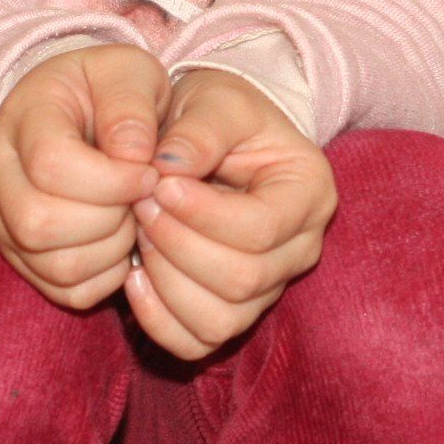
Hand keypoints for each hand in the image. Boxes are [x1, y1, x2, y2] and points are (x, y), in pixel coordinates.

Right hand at [0, 43, 164, 309]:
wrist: (90, 110)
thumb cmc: (113, 89)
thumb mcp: (130, 73)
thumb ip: (131, 106)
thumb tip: (132, 156)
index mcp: (20, 120)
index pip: (50, 166)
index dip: (112, 179)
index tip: (150, 172)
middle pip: (39, 224)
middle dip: (110, 218)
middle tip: (142, 198)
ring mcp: (1, 220)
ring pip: (53, 265)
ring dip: (112, 249)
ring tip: (134, 215)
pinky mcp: (20, 256)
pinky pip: (65, 290)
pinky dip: (107, 274)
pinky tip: (122, 238)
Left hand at [122, 68, 338, 359]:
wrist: (215, 138)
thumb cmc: (219, 116)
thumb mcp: (215, 102)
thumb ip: (200, 129)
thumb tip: (169, 167)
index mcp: (310, 192)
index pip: (262, 229)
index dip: (204, 215)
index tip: (156, 183)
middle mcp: (302, 247)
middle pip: (243, 279)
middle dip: (179, 245)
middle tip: (140, 205)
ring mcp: (271, 286)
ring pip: (222, 320)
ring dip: (166, 282)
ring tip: (139, 235)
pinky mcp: (234, 311)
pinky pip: (198, 342)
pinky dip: (158, 319)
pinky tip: (133, 276)